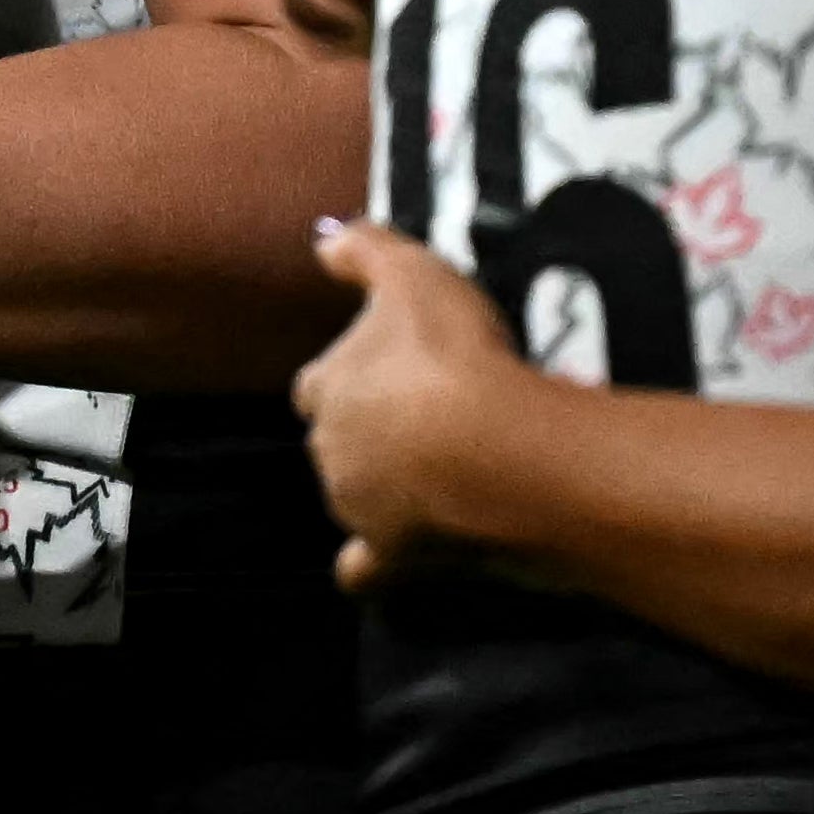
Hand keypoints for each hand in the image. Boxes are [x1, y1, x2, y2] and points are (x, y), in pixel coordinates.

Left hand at [292, 219, 529, 591]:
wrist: (495, 454)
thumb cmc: (454, 356)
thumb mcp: (412, 273)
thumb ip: (365, 249)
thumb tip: (325, 241)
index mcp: (327, 387)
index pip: (319, 383)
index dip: (355, 375)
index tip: (394, 369)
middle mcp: (329, 451)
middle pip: (338, 440)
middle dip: (371, 431)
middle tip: (430, 419)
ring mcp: (358, 510)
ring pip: (355, 496)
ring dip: (385, 486)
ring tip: (444, 472)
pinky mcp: (393, 559)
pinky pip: (366, 571)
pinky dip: (376, 567)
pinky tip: (399, 559)